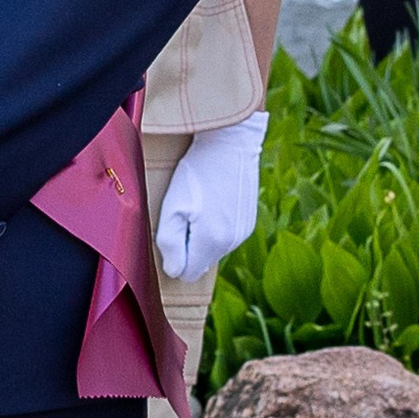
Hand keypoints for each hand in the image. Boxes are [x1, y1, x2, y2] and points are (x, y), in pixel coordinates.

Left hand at [154, 111, 267, 281]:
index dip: (175, 259)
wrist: (230, 143)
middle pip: (201, 262)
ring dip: (202, 236)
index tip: (172, 233)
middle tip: (184, 214)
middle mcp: (231, 242)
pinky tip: (212, 201)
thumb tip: (174, 270)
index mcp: (210, 241)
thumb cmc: (196, 173)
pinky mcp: (249, 222)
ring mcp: (243, 232)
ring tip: (199, 204)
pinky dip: (216, 227)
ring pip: (214, 250)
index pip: (187, 274)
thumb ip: (169, 244)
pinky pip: (226, 237)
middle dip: (188, 246)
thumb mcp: (172, 206)